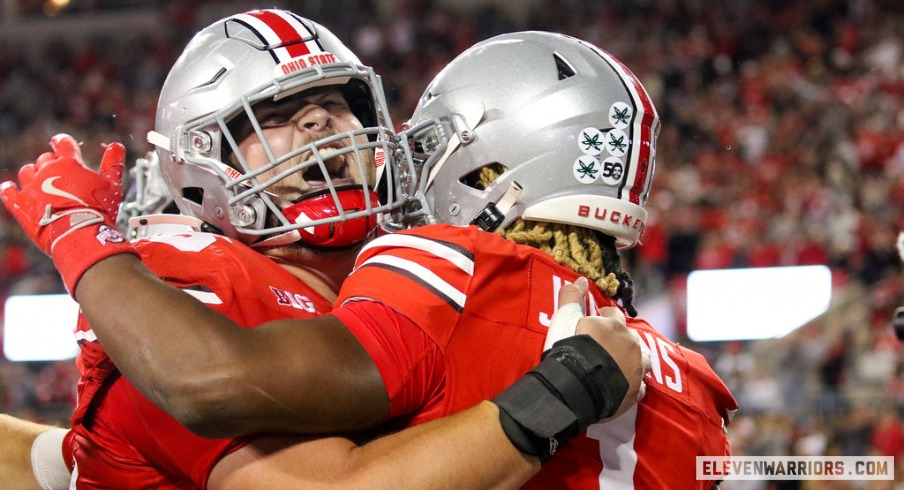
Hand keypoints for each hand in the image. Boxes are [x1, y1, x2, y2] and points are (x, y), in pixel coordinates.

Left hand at [0, 133, 135, 293]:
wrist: (79, 234)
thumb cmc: (98, 209)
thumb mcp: (112, 186)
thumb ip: (113, 164)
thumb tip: (116, 146)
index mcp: (69, 163)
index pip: (63, 142)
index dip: (63, 141)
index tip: (61, 142)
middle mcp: (47, 170)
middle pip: (45, 158)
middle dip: (52, 163)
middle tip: (61, 175)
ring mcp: (32, 187)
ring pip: (27, 172)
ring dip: (33, 175)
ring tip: (41, 185)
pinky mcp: (21, 204)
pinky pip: (8, 192)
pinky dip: (10, 190)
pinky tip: (11, 189)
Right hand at [552, 277, 650, 419]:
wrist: (576, 385)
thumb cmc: (570, 349)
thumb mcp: (564, 319)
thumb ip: (571, 297)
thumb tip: (581, 279)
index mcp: (615, 326)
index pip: (615, 315)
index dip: (607, 317)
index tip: (599, 320)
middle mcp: (631, 345)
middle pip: (630, 337)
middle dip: (621, 339)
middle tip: (606, 345)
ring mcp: (636, 369)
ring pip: (643, 359)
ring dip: (634, 359)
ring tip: (621, 363)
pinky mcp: (635, 391)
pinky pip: (640, 385)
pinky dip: (633, 384)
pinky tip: (624, 386)